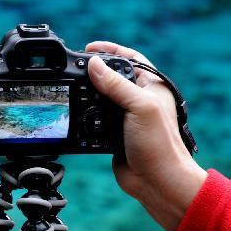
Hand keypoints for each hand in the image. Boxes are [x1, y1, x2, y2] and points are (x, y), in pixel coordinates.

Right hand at [85, 41, 206, 230]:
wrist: (158, 182)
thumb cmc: (159, 144)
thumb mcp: (139, 107)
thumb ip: (116, 85)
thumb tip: (93, 64)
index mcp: (152, 86)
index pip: (129, 58)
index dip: (110, 50)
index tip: (88, 48)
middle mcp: (139, 99)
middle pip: (112, 77)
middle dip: (93, 72)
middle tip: (74, 68)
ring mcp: (126, 117)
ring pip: (101, 98)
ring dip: (87, 94)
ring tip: (72, 88)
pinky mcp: (113, 134)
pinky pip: (94, 119)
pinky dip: (84, 115)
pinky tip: (75, 113)